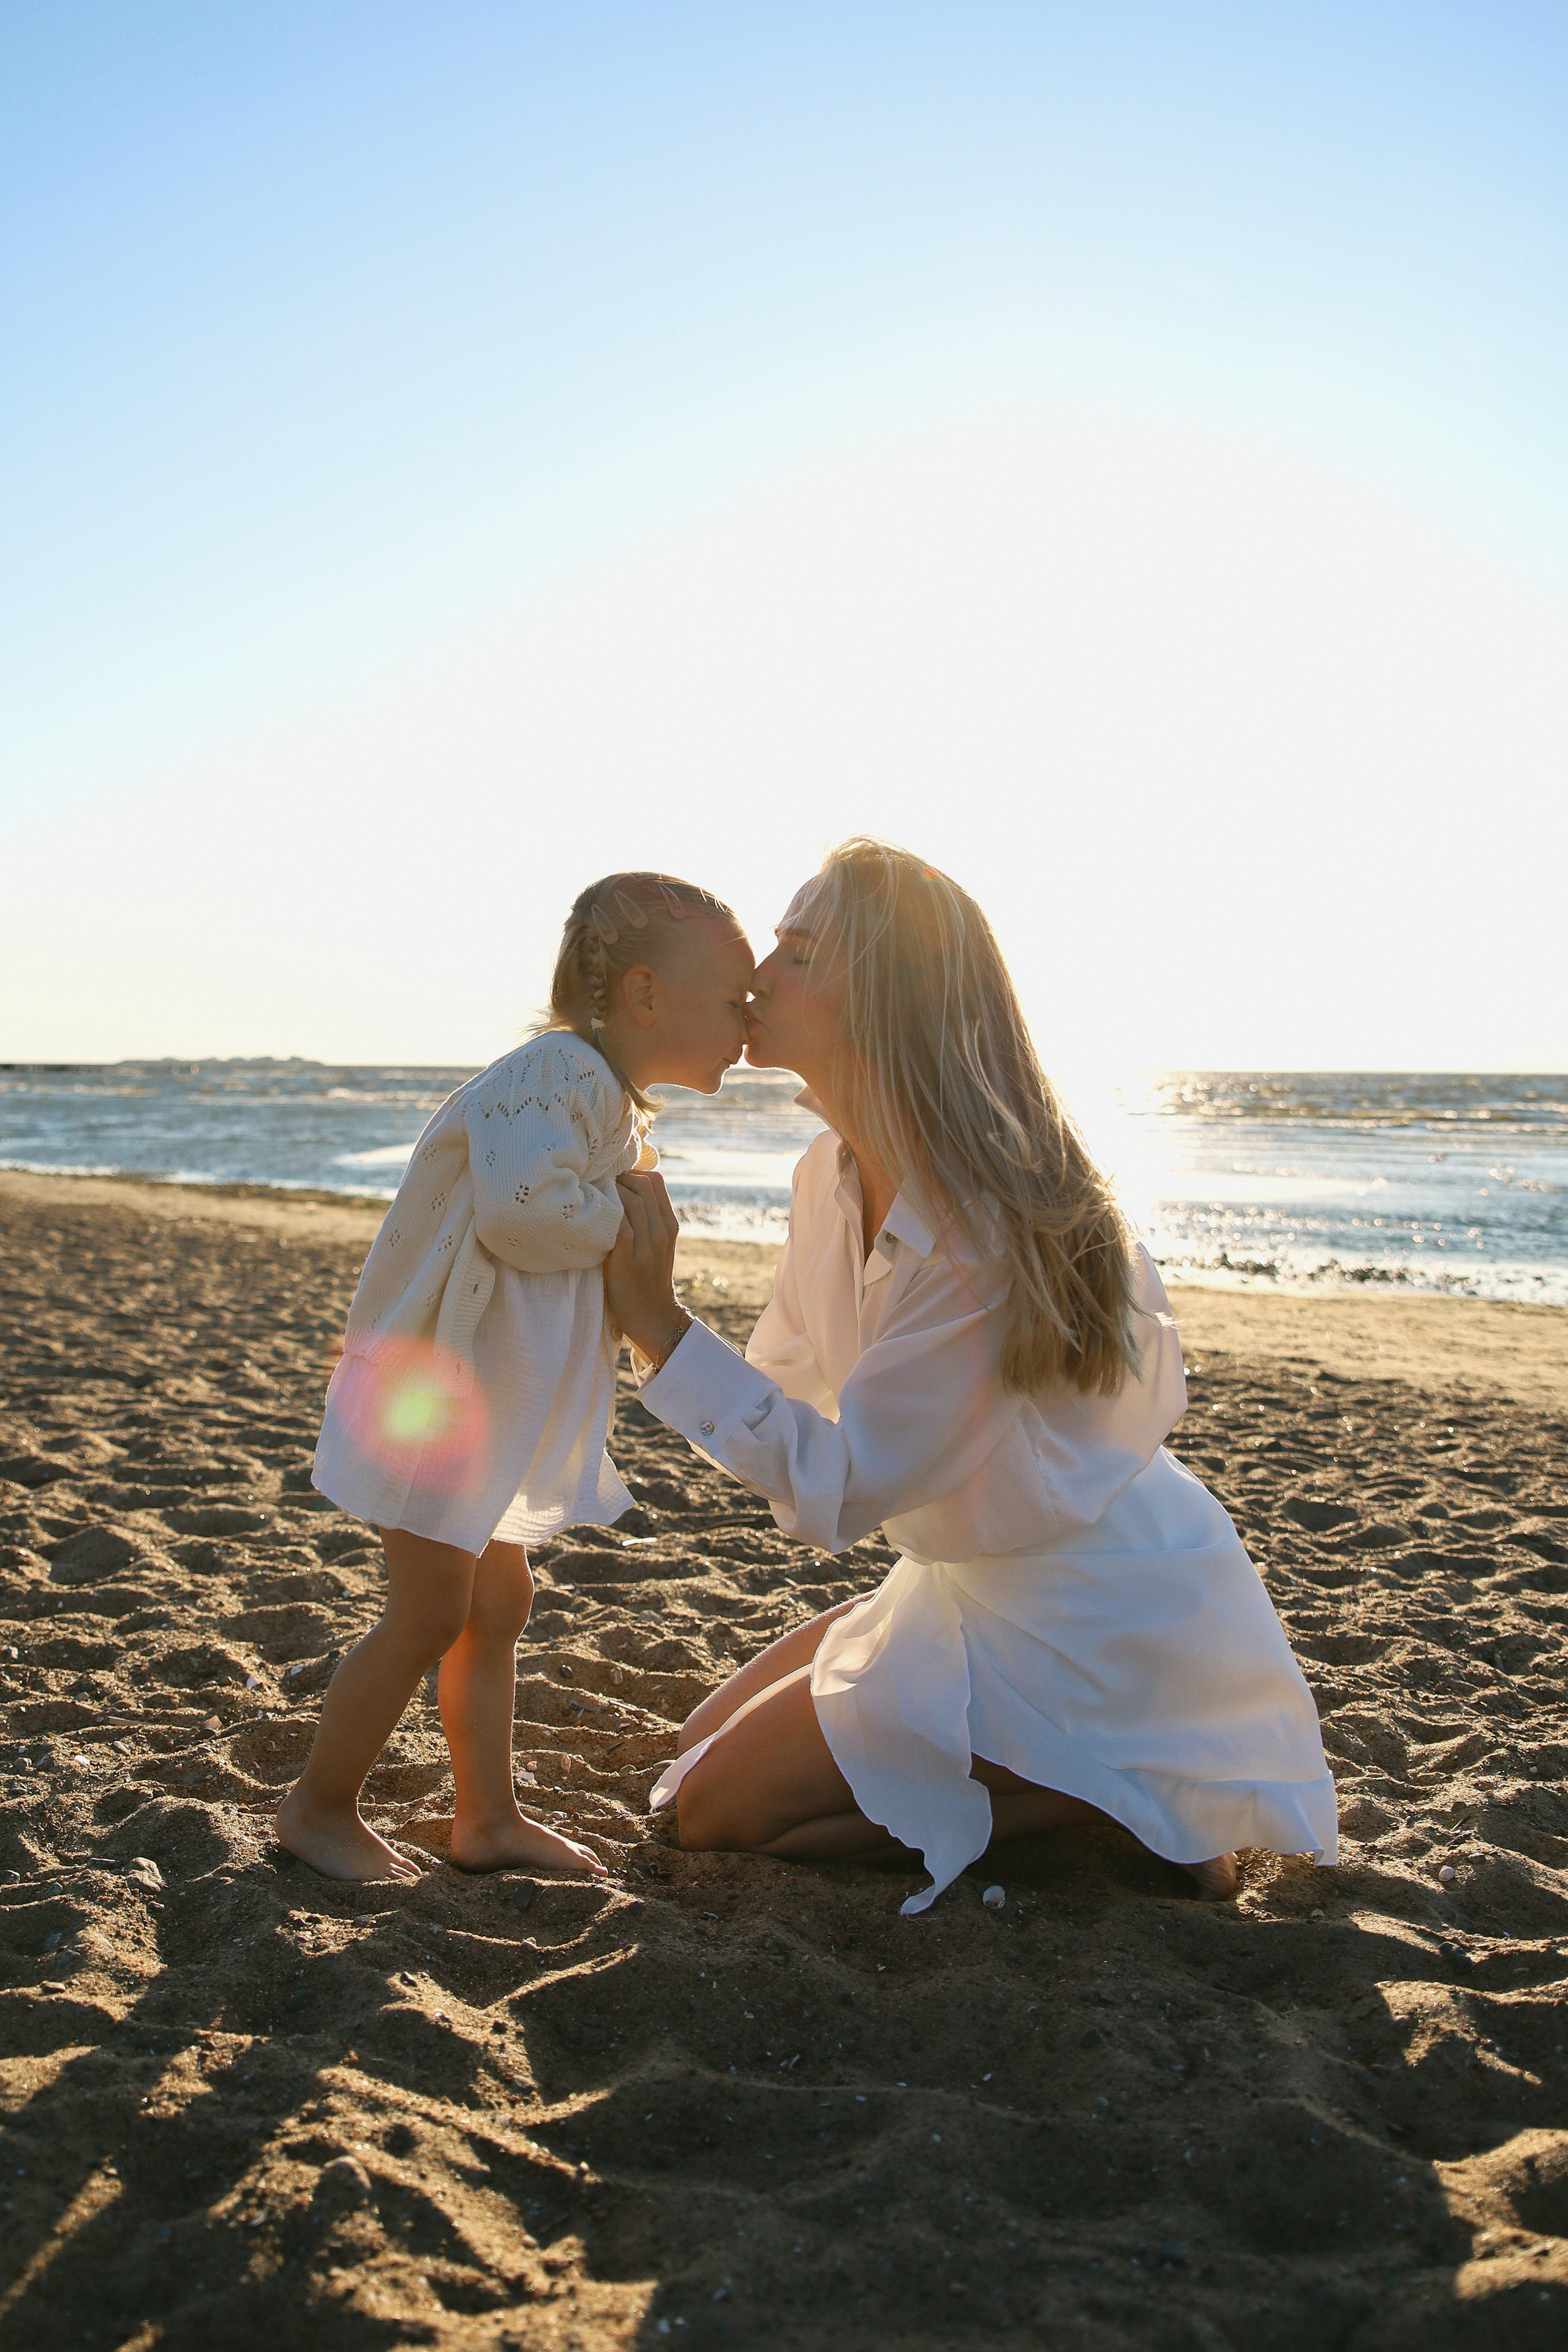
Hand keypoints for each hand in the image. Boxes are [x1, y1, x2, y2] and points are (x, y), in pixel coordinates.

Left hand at [605, 1170, 681, 1356]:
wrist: (652, 1314)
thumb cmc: (647, 1278)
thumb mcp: (656, 1245)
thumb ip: (646, 1220)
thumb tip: (620, 1193)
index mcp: (670, 1223)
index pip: (655, 1180)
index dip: (633, 1171)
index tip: (613, 1175)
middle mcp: (662, 1230)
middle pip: (643, 1184)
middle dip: (618, 1177)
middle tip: (597, 1182)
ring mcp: (648, 1244)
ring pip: (632, 1200)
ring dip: (609, 1192)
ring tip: (591, 1195)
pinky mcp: (630, 1258)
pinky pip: (620, 1225)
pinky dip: (606, 1214)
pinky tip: (591, 1215)